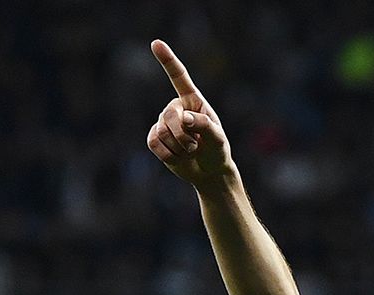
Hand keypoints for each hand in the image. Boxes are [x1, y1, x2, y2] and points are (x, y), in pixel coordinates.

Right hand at [145, 40, 233, 187]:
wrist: (208, 172)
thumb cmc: (217, 151)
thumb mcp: (218, 139)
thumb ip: (204, 126)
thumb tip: (183, 118)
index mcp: (193, 101)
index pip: (179, 78)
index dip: (168, 60)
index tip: (156, 43)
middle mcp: (176, 108)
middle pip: (169, 115)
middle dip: (183, 136)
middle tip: (196, 146)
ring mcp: (163, 123)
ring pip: (162, 132)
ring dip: (180, 148)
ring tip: (190, 151)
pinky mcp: (155, 138)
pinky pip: (155, 144)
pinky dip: (170, 155)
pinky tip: (180, 157)